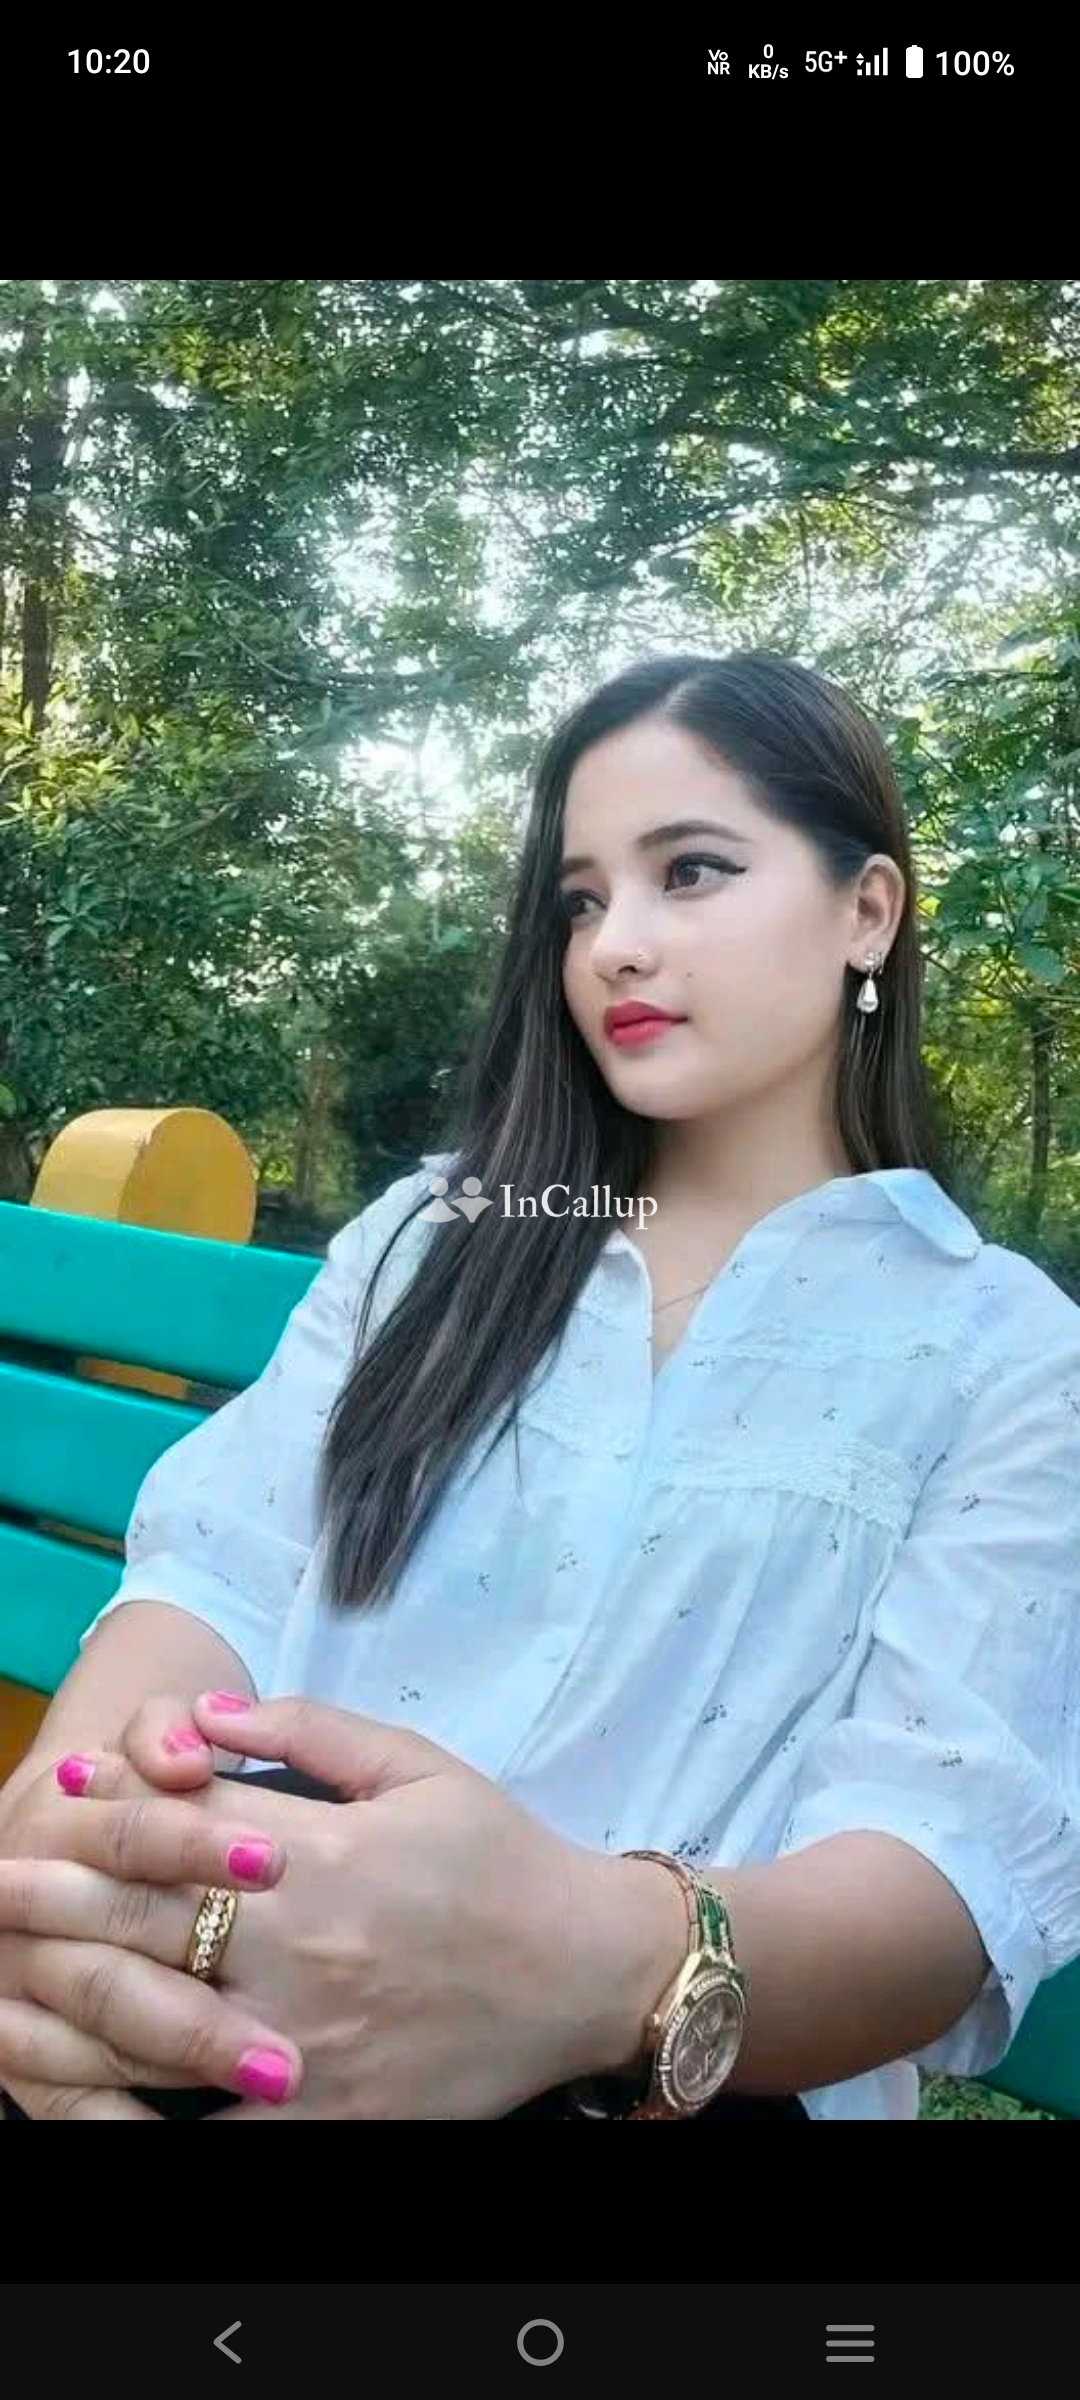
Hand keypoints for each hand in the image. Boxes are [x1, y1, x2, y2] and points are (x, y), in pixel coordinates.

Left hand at [6, 1690, 678, 2117]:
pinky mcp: (327, 2117)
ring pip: (162, 2021)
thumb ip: (307, 1731)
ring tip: (15, 1974)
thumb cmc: (501, 1858)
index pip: (187, 1825)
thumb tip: (201, 1712)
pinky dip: (147, 2109)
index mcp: (328, 1856)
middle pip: (151, 1920)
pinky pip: (216, 2122)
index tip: (57, 1788)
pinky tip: (90, 2092)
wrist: (588, 1974)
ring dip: (75, 1993)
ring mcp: (311, 2042)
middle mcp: (307, 1948)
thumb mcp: (417, 1765)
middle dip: (59, 1895)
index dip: (110, 1804)